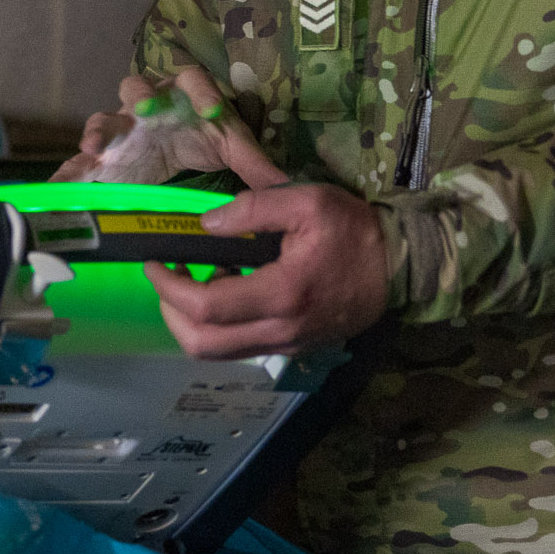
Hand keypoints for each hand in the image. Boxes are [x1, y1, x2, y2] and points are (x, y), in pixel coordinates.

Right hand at [52, 67, 283, 185]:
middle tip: (146, 108)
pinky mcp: (105, 157)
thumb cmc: (205, 139)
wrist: (180, 152)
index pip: (192, 80)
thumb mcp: (233, 148)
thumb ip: (257, 165)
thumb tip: (288, 187)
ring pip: (105, 118)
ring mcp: (122, 128)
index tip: (212, 114)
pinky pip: (81, 162)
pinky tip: (57, 188)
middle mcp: (148, 103)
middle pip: (137, 85)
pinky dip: (69, 173)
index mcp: (183, 92)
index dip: (201, 93)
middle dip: (139, 95)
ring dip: (99, 130)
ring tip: (95, 147)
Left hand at [149, 182, 389, 359]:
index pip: (205, 307)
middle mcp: (280, 330)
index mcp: (282, 294)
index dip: (168, 288)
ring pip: (218, 352)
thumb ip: (254, 208)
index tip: (154, 262)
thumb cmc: (355, 231)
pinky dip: (219, 325)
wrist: (400, 267)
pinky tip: (228, 288)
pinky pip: (240, 347)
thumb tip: (206, 223)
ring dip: (192, 322)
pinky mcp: (292, 346)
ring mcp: (286, 344)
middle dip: (170, 312)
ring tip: (197, 278)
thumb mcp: (308, 201)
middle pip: (202, 344)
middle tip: (166, 276)